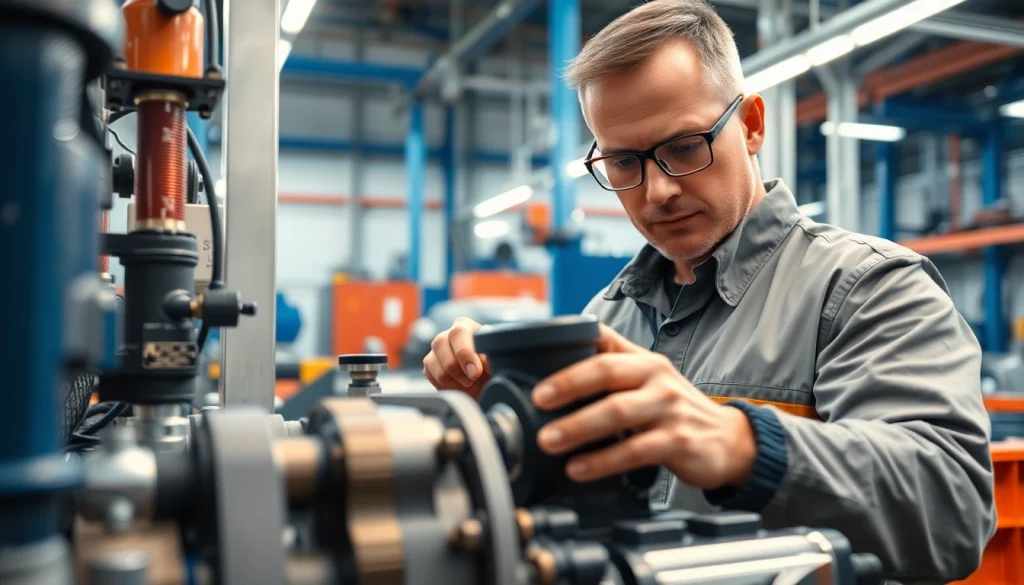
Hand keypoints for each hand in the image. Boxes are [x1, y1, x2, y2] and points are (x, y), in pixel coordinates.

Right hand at [422, 317, 490, 398]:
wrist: (486, 388)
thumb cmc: (494, 370)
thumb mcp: (499, 363)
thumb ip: (493, 358)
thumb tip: (487, 362)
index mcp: (467, 327)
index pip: (459, 332)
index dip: (465, 353)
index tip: (475, 372)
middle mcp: (448, 335)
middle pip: (440, 342)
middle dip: (456, 367)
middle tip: (472, 380)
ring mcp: (436, 350)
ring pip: (432, 361)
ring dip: (452, 378)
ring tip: (469, 383)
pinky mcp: (430, 366)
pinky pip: (430, 375)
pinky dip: (445, 385)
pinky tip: (459, 386)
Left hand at [532, 325, 756, 489]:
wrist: (729, 441)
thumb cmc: (674, 411)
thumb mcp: (647, 382)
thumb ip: (611, 371)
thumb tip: (553, 371)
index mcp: (643, 360)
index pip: (603, 343)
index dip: (568, 348)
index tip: (537, 369)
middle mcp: (656, 377)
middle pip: (606, 372)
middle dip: (567, 385)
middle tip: (537, 401)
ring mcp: (669, 408)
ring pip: (617, 411)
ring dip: (578, 426)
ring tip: (548, 440)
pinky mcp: (678, 441)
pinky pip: (634, 450)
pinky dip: (602, 461)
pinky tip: (578, 469)